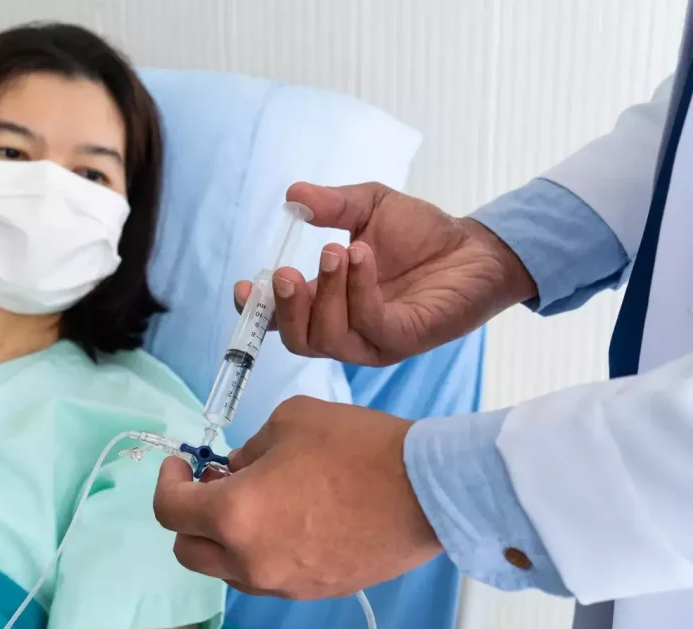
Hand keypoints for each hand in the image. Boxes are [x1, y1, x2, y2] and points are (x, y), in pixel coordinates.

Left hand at [153, 397, 441, 598]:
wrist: (426, 489)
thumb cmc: (355, 446)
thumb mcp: (289, 421)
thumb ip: (249, 449)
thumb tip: (237, 468)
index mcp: (234, 515)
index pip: (171, 511)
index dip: (168, 482)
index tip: (181, 464)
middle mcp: (249, 561)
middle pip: (188, 551)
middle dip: (189, 515)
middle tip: (211, 483)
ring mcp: (282, 583)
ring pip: (227, 569)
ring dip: (224, 537)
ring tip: (254, 499)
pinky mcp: (314, 591)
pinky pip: (266, 575)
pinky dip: (260, 549)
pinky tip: (288, 518)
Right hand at [235, 182, 535, 364]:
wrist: (476, 246)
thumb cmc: (422, 234)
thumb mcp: (368, 207)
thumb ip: (331, 205)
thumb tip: (293, 195)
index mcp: (326, 302)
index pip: (280, 318)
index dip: (257, 309)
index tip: (246, 286)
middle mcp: (343, 328)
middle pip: (296, 339)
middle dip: (286, 308)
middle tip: (286, 271)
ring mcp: (371, 340)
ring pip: (327, 337)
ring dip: (325, 293)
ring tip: (337, 250)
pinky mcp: (401, 339)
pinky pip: (368, 325)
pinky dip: (359, 290)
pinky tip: (363, 255)